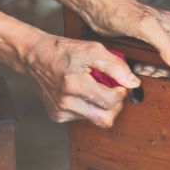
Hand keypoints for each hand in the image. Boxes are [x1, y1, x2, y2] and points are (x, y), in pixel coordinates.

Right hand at [23, 33, 140, 127]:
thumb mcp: (93, 50)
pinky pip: (82, 117)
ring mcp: (60, 111)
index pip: (110, 101)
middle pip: (104, 119)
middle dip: (115, 107)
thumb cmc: (64, 51)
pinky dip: (87, 106)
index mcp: (74, 84)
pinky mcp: (57, 115)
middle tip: (113, 92)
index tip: (120, 85)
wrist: (36, 55)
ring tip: (94, 88)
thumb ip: (116, 66)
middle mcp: (65, 101)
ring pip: (94, 119)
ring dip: (100, 106)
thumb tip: (133, 83)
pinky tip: (81, 93)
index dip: (121, 93)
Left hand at [83, 0, 169, 69]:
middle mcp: (163, 30)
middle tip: (150, 73)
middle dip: (164, 70)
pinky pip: (147, 59)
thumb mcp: (145, 26)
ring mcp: (151, 36)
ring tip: (141, 71)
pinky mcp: (138, 41)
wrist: (96, 6)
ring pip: (160, 60)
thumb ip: (165, 43)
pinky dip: (144, 67)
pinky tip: (135, 68)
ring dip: (153, 70)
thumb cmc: (118, 9)